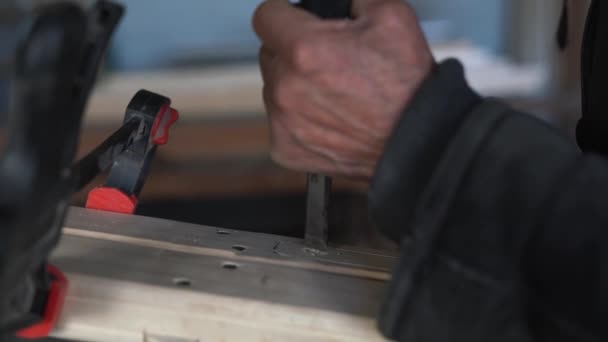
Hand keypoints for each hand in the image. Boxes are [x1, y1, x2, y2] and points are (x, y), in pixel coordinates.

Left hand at [253, 0, 433, 179]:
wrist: (417, 142)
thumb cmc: (407, 87)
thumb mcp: (390, 16)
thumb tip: (338, 1)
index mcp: (304, 50)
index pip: (265, 16)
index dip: (283, 13)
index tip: (293, 20)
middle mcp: (286, 87)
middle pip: (269, 54)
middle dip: (291, 51)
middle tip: (325, 61)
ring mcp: (283, 121)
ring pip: (274, 89)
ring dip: (293, 86)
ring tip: (330, 92)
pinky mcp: (286, 148)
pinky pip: (280, 123)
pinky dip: (296, 119)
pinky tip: (326, 117)